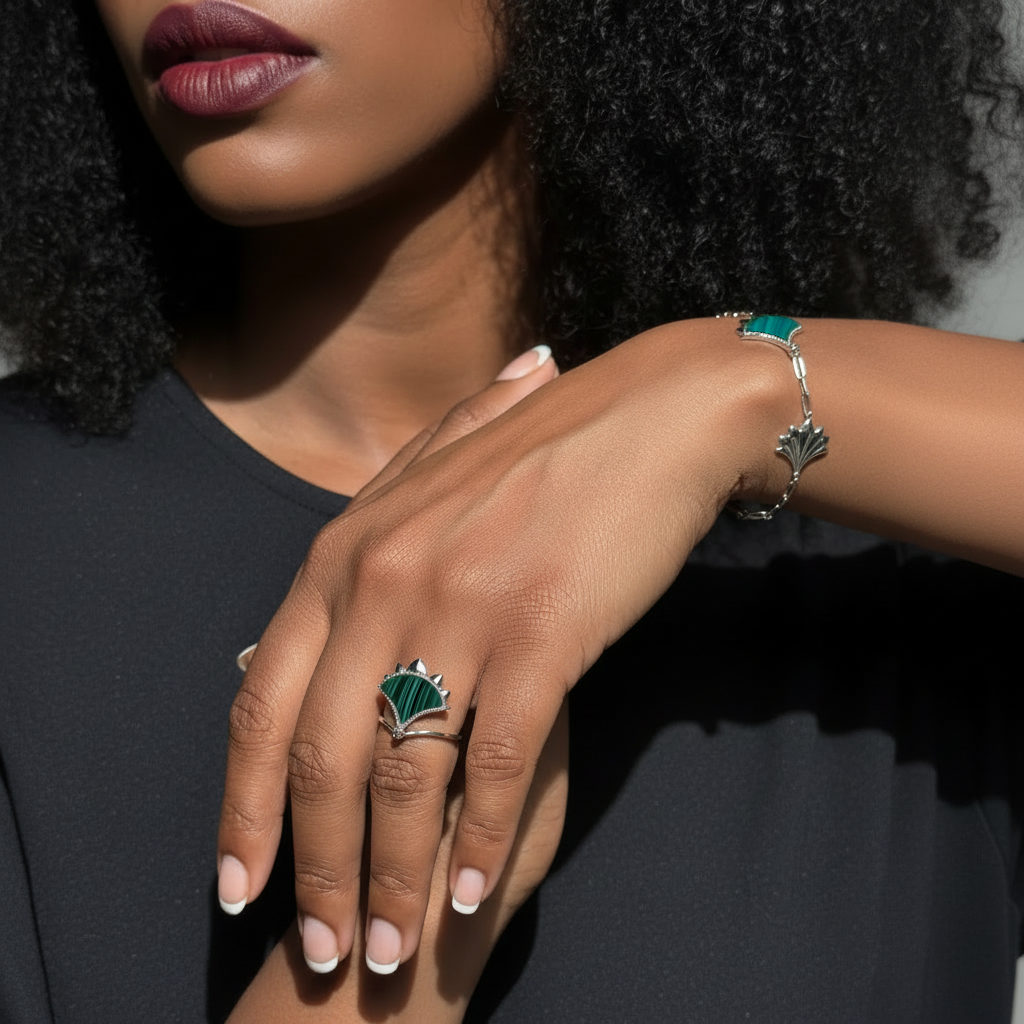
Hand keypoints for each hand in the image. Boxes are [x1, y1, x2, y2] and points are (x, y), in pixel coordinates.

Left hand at [217, 321, 768, 973]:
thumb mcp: (422, 492)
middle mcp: (383, 582)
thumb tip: (314, 624)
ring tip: (393, 949)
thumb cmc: (541, 453)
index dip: (244, 806)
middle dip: (313, 870)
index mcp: (342, 553)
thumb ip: (364, 550)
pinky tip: (476, 892)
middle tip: (326, 953)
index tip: (238, 887)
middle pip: (322, 757)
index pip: (261, 702)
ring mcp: (460, 607)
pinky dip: (478, 839)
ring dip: (393, 879)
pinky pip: (494, 762)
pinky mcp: (539, 634)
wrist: (647, 418)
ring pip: (403, 775)